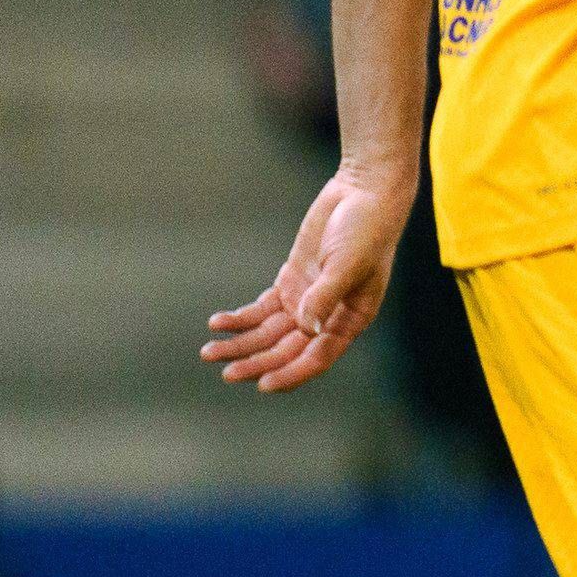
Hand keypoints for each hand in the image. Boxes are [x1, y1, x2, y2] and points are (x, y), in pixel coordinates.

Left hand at [203, 164, 412, 392]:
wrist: (363, 192)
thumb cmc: (367, 229)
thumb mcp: (347, 264)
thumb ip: (324, 297)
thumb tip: (306, 331)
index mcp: (351, 318)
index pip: (318, 356)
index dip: (292, 372)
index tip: (264, 385)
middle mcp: (328, 315)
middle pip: (287, 349)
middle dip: (257, 361)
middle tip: (226, 371)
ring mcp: (307, 299)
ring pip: (269, 333)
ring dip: (241, 343)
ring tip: (209, 351)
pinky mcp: (291, 281)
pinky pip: (261, 309)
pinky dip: (240, 318)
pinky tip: (218, 323)